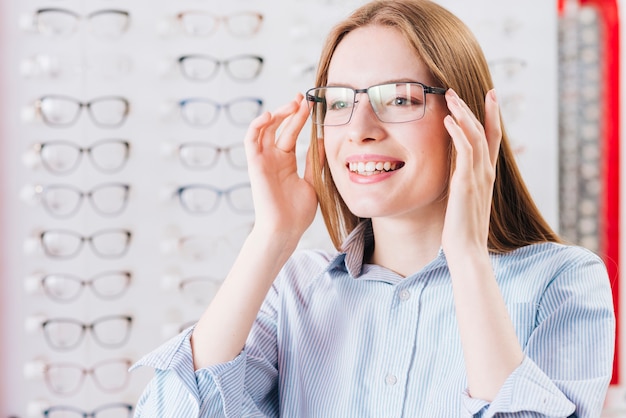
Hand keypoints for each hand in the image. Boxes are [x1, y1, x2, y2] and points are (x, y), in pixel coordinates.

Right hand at [244, 93, 320, 243]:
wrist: (285, 230)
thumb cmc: (297, 213)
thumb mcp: (313, 181)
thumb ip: (314, 161)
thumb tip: (322, 141)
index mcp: (286, 162)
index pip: (292, 133)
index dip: (300, 118)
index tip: (312, 104)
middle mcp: (273, 158)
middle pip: (280, 127)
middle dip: (291, 111)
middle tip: (304, 99)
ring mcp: (263, 160)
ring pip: (265, 129)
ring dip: (277, 114)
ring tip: (292, 105)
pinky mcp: (254, 165)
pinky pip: (250, 140)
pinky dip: (257, 125)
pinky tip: (269, 115)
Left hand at [441, 89, 501, 256]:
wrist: (467, 250)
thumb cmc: (462, 229)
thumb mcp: (462, 199)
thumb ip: (461, 181)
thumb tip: (453, 170)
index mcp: (486, 176)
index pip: (492, 139)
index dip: (491, 116)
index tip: (490, 95)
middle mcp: (486, 173)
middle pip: (484, 132)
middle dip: (472, 108)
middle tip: (456, 90)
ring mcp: (478, 177)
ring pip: (475, 136)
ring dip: (462, 113)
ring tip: (449, 96)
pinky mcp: (466, 183)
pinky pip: (465, 151)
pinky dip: (458, 132)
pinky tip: (447, 119)